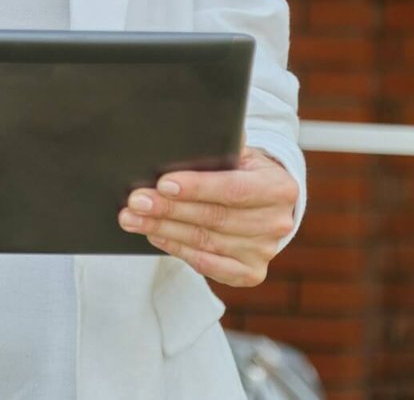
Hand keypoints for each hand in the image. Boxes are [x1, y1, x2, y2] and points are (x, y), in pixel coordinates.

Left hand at [116, 147, 297, 286]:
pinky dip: (177, 249)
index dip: (197, 187)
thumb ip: (222, 148)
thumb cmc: (246, 173)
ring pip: (205, 241)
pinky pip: (207, 264)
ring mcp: (264, 251)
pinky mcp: (250, 273)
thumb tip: (185, 140)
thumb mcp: (242, 154)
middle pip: (214, 218)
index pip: (233, 189)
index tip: (163, 184)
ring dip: (164, 229)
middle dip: (169, 209)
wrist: (268, 205)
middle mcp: (276, 223)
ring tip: (133, 218)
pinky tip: (155, 235)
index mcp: (279, 188)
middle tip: (135, 202)